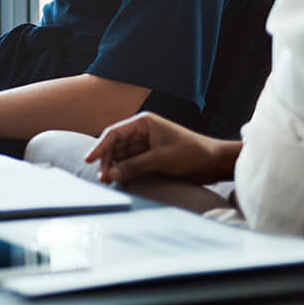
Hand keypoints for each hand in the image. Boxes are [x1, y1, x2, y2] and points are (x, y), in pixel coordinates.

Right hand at [84, 112, 231, 186]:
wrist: (214, 163)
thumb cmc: (192, 153)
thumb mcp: (161, 159)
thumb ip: (135, 166)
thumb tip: (111, 174)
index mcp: (143, 123)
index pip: (114, 133)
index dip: (100, 146)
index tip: (89, 160)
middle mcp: (141, 132)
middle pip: (115, 146)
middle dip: (107, 161)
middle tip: (103, 178)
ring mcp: (145, 145)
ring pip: (122, 157)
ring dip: (115, 168)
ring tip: (110, 181)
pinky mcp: (150, 158)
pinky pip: (131, 164)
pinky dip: (125, 172)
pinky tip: (120, 180)